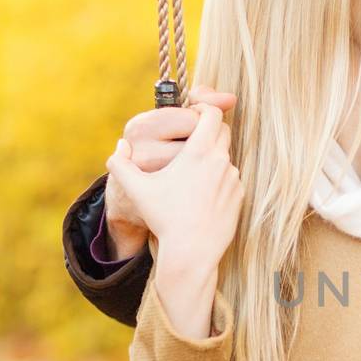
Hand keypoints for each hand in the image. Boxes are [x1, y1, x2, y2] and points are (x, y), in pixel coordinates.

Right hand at [102, 86, 237, 236]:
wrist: (192, 251)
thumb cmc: (164, 219)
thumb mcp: (136, 190)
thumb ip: (120, 165)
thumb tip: (120, 146)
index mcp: (199, 152)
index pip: (212, 113)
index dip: (202, 108)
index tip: (191, 114)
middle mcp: (221, 161)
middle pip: (223, 130)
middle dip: (209, 129)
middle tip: (191, 137)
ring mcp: (233, 178)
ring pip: (226, 155)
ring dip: (213, 155)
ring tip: (192, 169)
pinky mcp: (239, 195)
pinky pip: (231, 177)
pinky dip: (219, 177)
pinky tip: (202, 191)